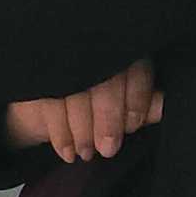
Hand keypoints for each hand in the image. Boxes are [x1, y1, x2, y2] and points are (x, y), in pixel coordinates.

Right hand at [3, 58, 160, 161]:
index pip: (134, 67)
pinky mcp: (33, 72)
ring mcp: (60, 56)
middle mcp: (90, 44)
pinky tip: (67, 151)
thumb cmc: (95, 89)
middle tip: (108, 149)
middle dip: (107, 121)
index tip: (132, 125)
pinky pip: (46, 103)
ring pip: (72, 93)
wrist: (44, 84)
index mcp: (119, 44)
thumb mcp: (122, 93)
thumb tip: (162, 107)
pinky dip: (58, 133)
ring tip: (85, 152)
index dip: (136, 100)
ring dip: (81, 131)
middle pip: (102, 80)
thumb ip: (143, 99)